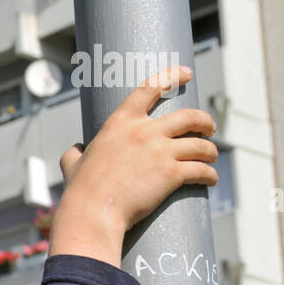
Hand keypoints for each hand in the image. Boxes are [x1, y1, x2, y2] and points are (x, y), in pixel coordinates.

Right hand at [50, 65, 218, 266]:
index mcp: (120, 122)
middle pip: (188, 116)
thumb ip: (75, 152)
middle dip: (204, 120)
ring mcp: (160, 152)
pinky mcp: (172, 174)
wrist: (94, 212)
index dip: (171, 76)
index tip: (186, 73)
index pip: (149, 88)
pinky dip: (209, 175)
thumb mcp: (72, 163)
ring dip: (210, 150)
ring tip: (211, 157)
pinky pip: (201, 170)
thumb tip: (76, 149)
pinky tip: (211, 179)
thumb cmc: (81, 190)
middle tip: (209, 128)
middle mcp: (144, 131)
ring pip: (201, 144)